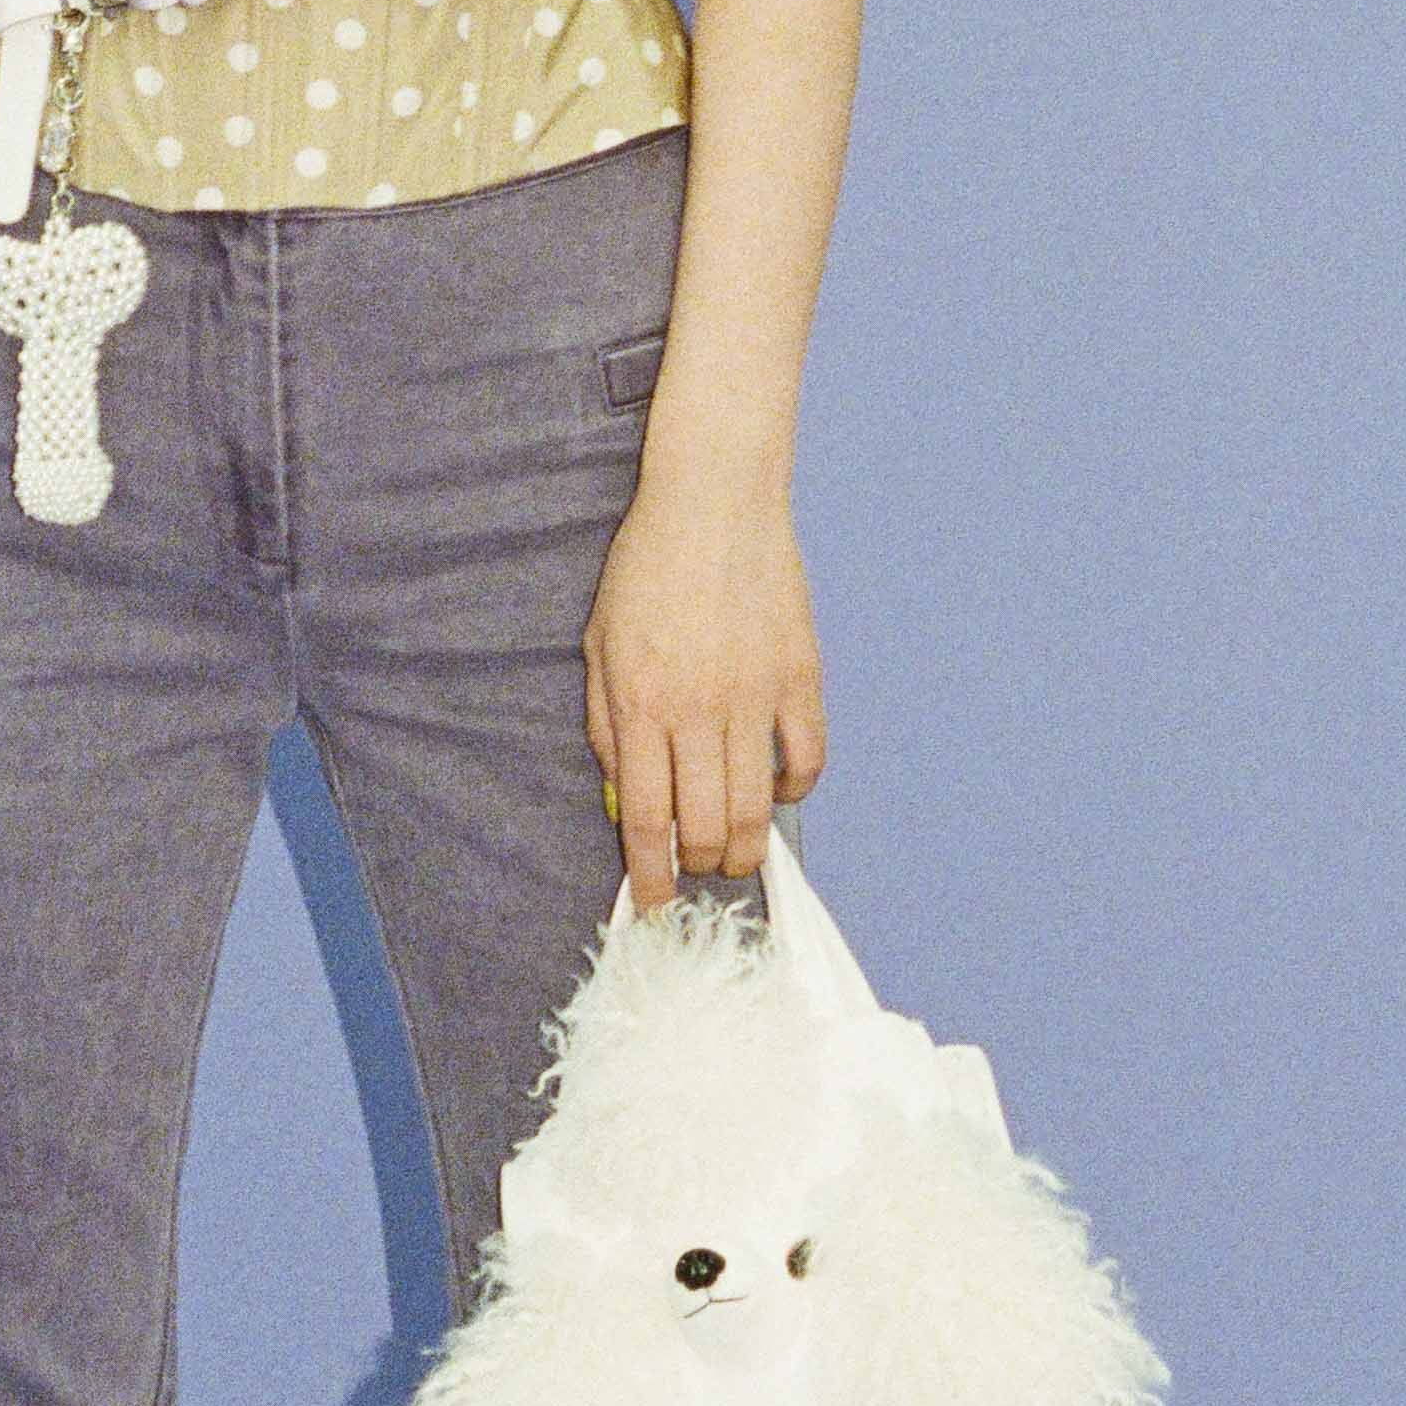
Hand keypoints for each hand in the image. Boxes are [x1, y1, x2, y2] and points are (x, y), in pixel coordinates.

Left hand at [585, 469, 826, 903]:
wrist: (714, 501)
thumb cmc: (647, 570)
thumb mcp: (599, 647)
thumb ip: (608, 727)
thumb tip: (626, 802)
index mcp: (641, 704)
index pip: (646, 819)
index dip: (650, 876)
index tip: (654, 904)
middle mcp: (699, 709)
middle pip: (704, 825)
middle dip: (699, 866)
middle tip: (698, 869)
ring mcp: (756, 695)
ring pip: (756, 806)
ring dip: (745, 845)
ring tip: (736, 852)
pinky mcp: (800, 677)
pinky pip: (807, 759)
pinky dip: (795, 789)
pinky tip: (778, 791)